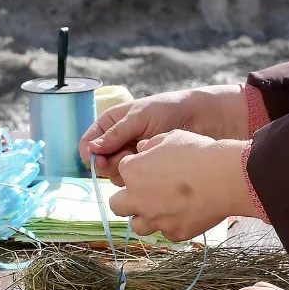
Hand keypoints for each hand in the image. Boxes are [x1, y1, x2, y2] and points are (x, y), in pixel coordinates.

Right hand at [81, 84, 246, 179]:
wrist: (200, 118)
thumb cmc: (169, 109)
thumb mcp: (140, 116)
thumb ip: (116, 132)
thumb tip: (92, 149)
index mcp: (110, 124)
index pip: (88, 143)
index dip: (90, 154)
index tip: (99, 158)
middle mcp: (117, 142)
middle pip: (99, 163)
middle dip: (108, 163)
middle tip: (125, 157)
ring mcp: (131, 157)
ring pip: (114, 174)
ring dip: (124, 170)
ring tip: (144, 157)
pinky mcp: (146, 169)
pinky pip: (132, 180)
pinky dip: (139, 176)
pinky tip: (153, 166)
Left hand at [107, 130, 253, 241]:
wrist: (226, 178)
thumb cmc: (199, 152)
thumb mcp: (172, 137)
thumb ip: (152, 144)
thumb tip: (143, 149)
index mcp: (133, 171)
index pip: (122, 170)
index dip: (136, 167)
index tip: (151, 166)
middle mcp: (137, 198)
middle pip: (117, 205)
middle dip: (127, 198)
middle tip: (144, 192)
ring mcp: (155, 219)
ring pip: (137, 225)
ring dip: (145, 217)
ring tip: (162, 207)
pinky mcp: (174, 233)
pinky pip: (166, 233)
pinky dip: (171, 225)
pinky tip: (185, 213)